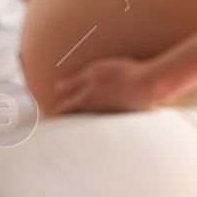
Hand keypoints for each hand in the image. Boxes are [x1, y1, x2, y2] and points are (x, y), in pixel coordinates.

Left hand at [50, 56, 164, 114]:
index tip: (47, 118)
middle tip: (58, 125)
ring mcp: (107, 115)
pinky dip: (98, 121)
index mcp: (86, 99)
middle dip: (66, 120)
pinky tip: (102, 116)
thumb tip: (57, 87)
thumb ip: (75, 80)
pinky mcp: (119, 116)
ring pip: (89, 119)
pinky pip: (104, 119)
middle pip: (76, 117)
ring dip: (82, 121)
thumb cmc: (123, 73)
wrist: (150, 84)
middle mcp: (94, 110)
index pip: (64, 108)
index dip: (55, 112)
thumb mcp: (96, 71)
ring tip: (77, 122)